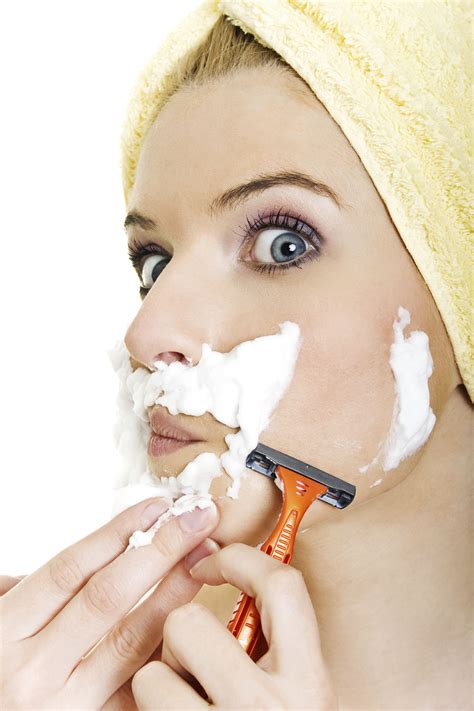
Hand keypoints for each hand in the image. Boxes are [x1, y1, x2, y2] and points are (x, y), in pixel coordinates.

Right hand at [0, 498, 218, 709]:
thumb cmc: (2, 674)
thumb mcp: (0, 624)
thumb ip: (33, 593)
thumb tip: (91, 550)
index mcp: (3, 634)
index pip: (69, 569)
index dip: (117, 532)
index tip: (157, 506)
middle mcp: (32, 672)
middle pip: (107, 597)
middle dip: (159, 550)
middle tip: (198, 517)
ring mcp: (65, 708)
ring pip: (132, 643)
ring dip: (174, 592)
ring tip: (203, 556)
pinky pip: (140, 686)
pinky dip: (168, 650)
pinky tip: (193, 618)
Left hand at [131, 543, 337, 708]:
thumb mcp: (299, 694)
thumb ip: (280, 644)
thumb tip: (239, 575)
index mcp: (307, 684)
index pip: (280, 586)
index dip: (238, 559)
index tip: (208, 560)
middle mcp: (267, 708)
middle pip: (190, 623)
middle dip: (181, 632)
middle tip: (192, 656)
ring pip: (152, 669)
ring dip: (161, 679)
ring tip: (182, 698)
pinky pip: (141, 704)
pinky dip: (149, 710)